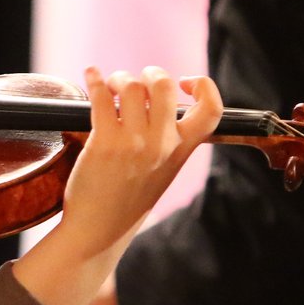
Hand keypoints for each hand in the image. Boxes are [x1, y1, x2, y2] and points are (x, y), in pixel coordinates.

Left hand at [13, 68, 219, 304]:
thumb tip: (154, 104)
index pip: (212, 110)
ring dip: (118, 79)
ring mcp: (134, 143)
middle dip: (150, 73)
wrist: (98, 232)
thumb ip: (167, 143)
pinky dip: (94, 80)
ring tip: (109, 87)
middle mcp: (162, 144)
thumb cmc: (125, 203)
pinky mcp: (104, 142)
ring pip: (130, 86)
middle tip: (137, 79)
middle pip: (164, 85)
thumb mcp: (161, 173)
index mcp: (181, 151)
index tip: (185, 81)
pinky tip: (91, 75)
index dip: (205, 86)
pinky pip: (100, 97)